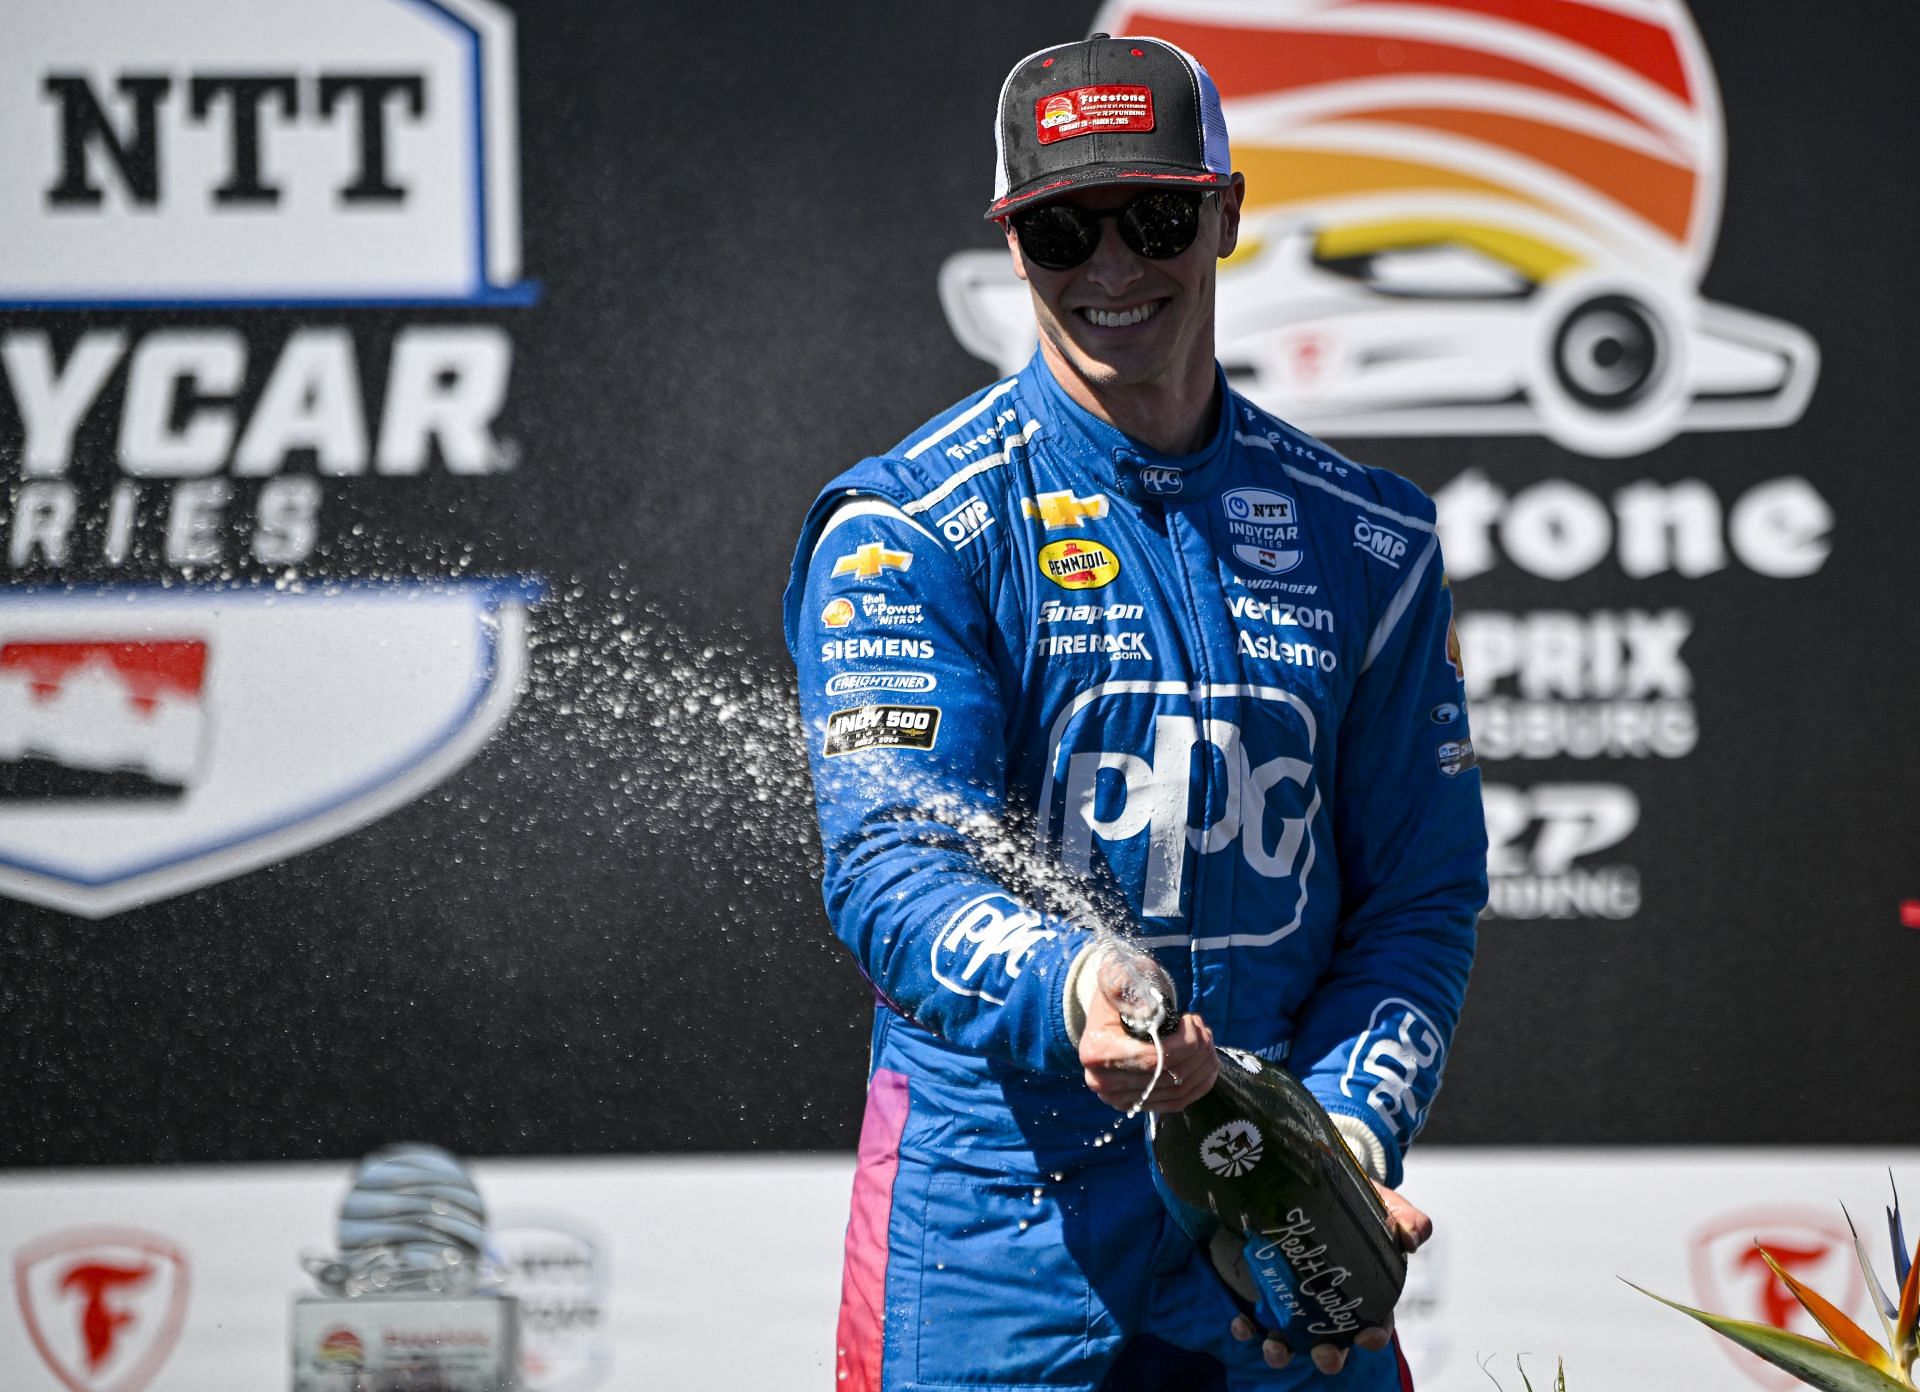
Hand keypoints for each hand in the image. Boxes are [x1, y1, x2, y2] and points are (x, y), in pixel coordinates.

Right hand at [1076, 952, 1218, 1112]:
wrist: (1112, 1014)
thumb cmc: (1120, 992)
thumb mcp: (1119, 978)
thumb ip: (1125, 986)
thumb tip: (1147, 1009)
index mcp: (1096, 1051)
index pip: (1151, 1059)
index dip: (1183, 1043)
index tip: (1191, 1019)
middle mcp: (1103, 1082)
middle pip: (1167, 1076)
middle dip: (1197, 1050)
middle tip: (1202, 1026)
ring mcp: (1120, 1099)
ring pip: (1178, 1090)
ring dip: (1203, 1064)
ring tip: (1205, 1039)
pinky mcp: (1137, 1106)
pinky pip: (1178, 1102)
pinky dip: (1200, 1083)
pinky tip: (1207, 1061)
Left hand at [1227, 1180, 1432, 1372]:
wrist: (1318, 1179)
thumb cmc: (1359, 1202)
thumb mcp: (1387, 1205)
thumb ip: (1407, 1219)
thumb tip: (1412, 1239)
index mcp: (1366, 1292)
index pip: (1375, 1325)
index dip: (1374, 1336)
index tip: (1367, 1337)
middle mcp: (1330, 1304)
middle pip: (1332, 1343)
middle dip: (1329, 1357)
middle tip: (1324, 1353)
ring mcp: (1296, 1300)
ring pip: (1291, 1339)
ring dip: (1283, 1351)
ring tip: (1276, 1348)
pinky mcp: (1266, 1288)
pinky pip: (1255, 1317)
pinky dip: (1247, 1327)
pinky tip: (1241, 1324)